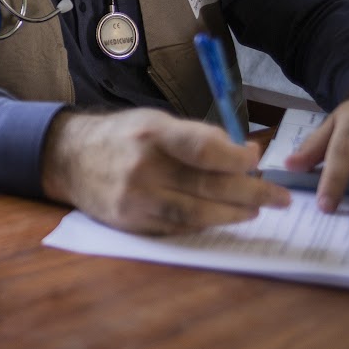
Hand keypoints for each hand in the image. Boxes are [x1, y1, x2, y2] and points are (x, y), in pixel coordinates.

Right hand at [41, 108, 289, 233]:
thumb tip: (243, 155)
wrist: (69, 158)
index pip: (203, 148)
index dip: (236, 158)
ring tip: (255, 211)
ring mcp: (135, 199)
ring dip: (233, 214)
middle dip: (252, 193)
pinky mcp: (130, 223)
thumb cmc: (122, 136)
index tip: (256, 160)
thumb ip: (196, 136)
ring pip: (197, 214)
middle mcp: (142, 167)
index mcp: (151, 133)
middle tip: (279, 198)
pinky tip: (220, 218)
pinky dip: (204, 223)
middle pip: (208, 186)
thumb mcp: (155, 120)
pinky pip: (178, 227)